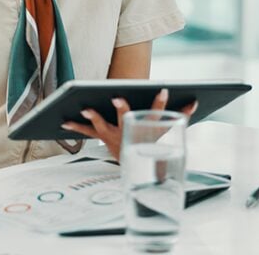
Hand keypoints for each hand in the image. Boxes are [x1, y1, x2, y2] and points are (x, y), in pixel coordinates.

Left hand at [60, 89, 197, 159]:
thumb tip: (195, 101)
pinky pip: (86, 132)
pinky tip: (63, 122)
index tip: (164, 90)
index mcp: (146, 129)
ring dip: (92, 118)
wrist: (136, 169)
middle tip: (117, 98)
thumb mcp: (166, 131)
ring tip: (84, 108)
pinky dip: (75, 127)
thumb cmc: (150, 142)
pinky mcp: (101, 138)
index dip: (161, 104)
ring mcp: (113, 136)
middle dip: (122, 108)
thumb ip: (181, 115)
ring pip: (101, 126)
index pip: (157, 114)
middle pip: (125, 118)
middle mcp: (129, 132)